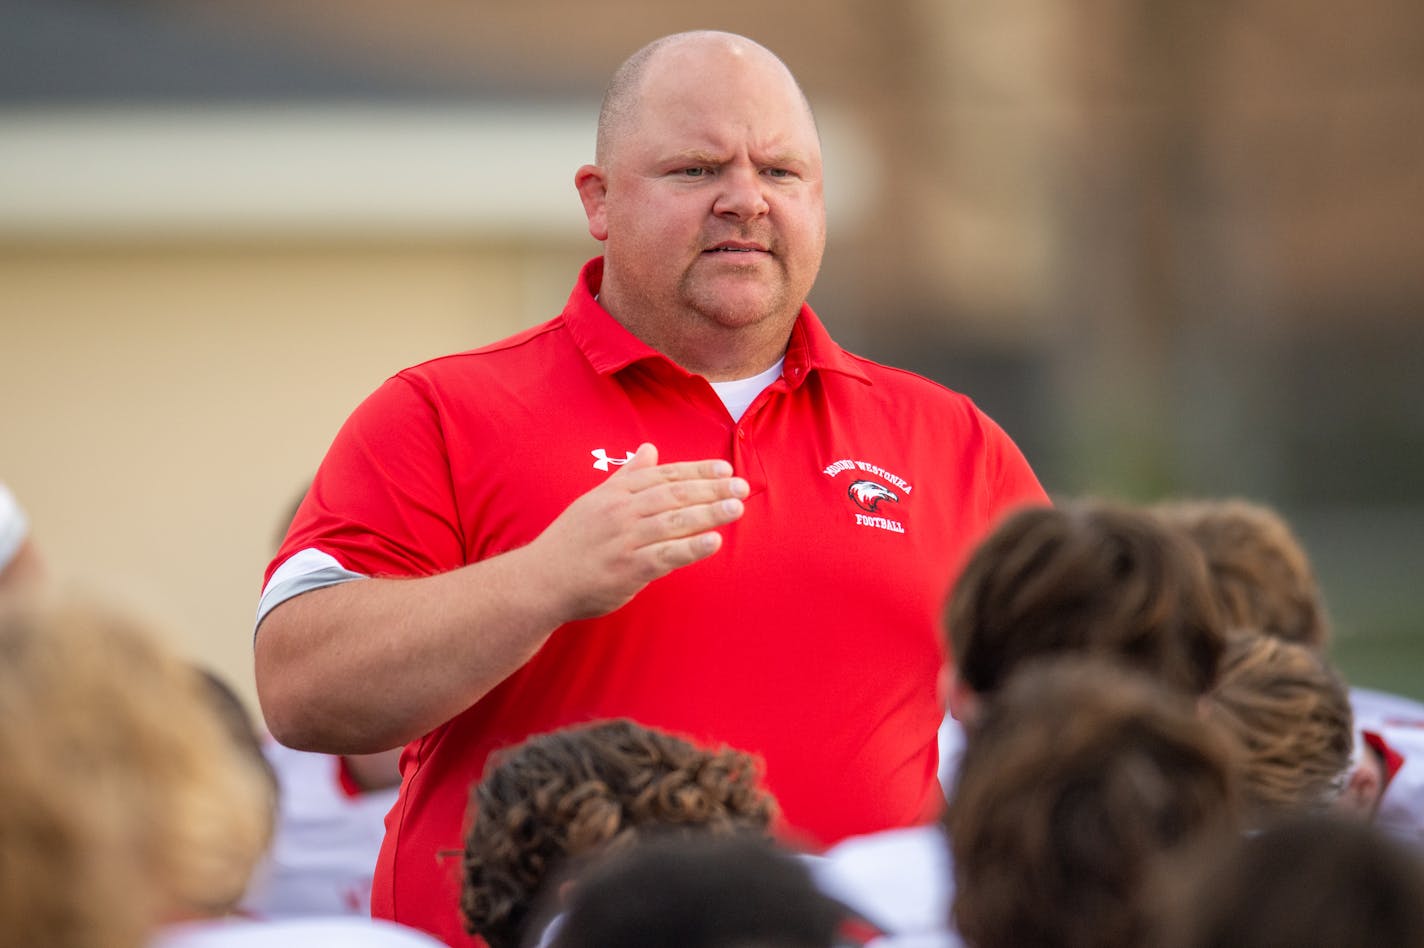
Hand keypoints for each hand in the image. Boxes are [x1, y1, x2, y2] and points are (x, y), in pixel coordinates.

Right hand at [529, 443, 747, 621]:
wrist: (540, 580)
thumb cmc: (570, 541)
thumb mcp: (595, 500)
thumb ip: (627, 476)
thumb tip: (650, 450)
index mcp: (616, 492)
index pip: (664, 476)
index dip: (697, 471)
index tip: (724, 469)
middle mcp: (621, 511)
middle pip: (674, 494)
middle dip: (711, 488)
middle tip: (741, 487)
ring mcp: (624, 539)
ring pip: (674, 521)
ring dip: (708, 513)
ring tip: (736, 508)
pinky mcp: (627, 568)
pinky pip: (665, 555)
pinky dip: (691, 547)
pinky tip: (714, 542)